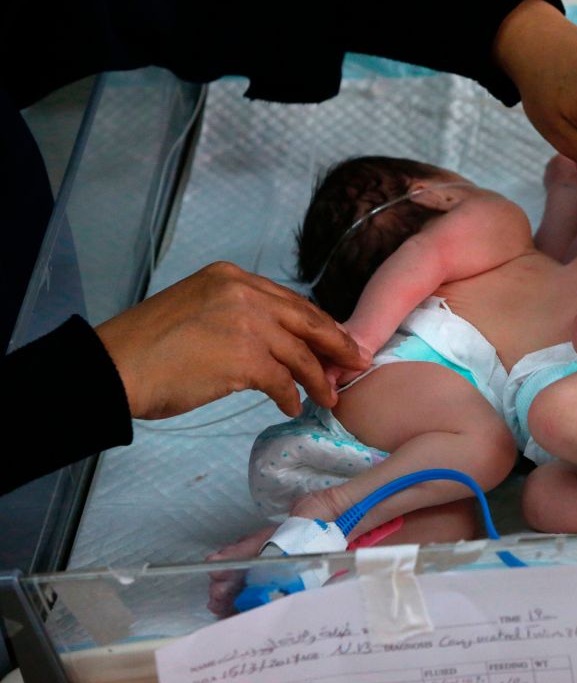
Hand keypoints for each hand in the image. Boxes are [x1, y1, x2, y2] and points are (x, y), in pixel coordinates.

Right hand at [95, 262, 370, 418]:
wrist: (112, 367)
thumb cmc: (149, 348)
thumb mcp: (198, 309)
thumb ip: (238, 314)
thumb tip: (278, 340)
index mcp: (232, 277)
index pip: (290, 300)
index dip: (318, 323)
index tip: (335, 340)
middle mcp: (243, 292)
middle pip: (307, 320)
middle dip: (336, 344)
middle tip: (357, 362)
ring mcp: (245, 322)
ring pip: (300, 353)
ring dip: (318, 378)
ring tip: (328, 396)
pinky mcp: (243, 356)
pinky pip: (282, 380)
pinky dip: (291, 395)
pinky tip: (292, 406)